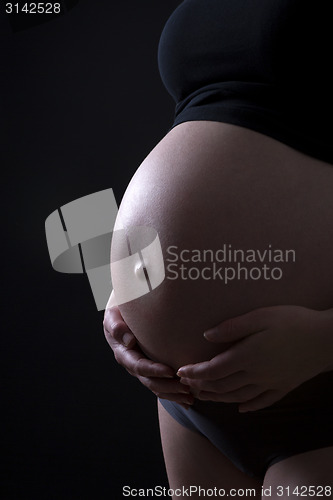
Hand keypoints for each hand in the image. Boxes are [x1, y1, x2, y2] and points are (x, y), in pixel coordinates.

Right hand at [103, 305, 194, 408]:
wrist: (121, 314)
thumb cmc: (118, 313)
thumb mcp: (112, 316)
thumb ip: (117, 326)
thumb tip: (129, 341)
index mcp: (124, 354)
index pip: (139, 366)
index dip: (154, 370)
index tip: (170, 371)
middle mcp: (133, 365)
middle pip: (150, 382)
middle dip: (168, 387)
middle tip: (186, 388)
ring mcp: (142, 369)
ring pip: (157, 388)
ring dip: (173, 394)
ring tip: (190, 398)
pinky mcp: (151, 370)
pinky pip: (161, 385)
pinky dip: (173, 394)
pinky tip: (187, 399)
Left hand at [176, 305, 330, 411]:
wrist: (326, 339)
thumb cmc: (293, 322)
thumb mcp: (260, 317)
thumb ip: (232, 327)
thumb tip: (206, 336)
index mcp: (247, 356)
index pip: (213, 370)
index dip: (195, 373)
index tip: (181, 371)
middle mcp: (256, 375)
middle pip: (222, 386)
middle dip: (201, 386)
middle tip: (187, 384)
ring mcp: (270, 384)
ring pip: (237, 397)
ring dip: (217, 398)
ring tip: (204, 396)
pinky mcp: (283, 387)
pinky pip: (262, 402)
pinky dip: (248, 406)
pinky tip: (241, 408)